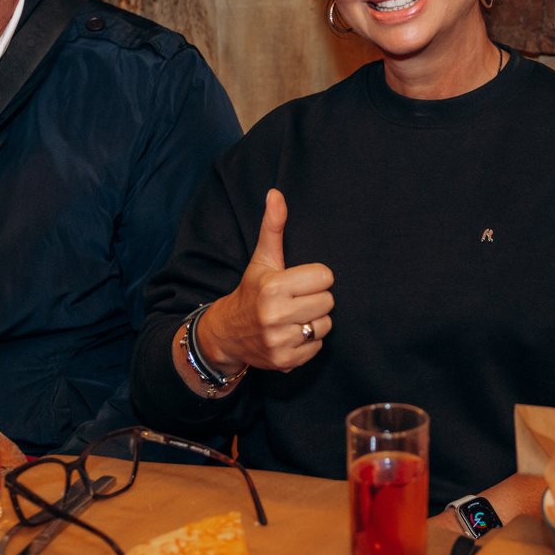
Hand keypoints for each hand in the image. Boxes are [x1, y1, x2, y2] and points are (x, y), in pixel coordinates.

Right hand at [196, 190, 334, 375]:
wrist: (226, 333)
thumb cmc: (251, 291)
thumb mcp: (262, 259)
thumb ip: (273, 227)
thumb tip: (276, 193)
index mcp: (273, 287)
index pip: (325, 277)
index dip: (314, 277)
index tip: (298, 281)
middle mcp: (275, 316)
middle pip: (328, 301)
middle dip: (315, 299)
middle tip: (295, 300)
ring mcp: (279, 341)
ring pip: (325, 325)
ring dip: (313, 321)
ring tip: (294, 317)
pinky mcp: (285, 361)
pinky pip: (317, 347)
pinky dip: (308, 342)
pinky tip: (290, 334)